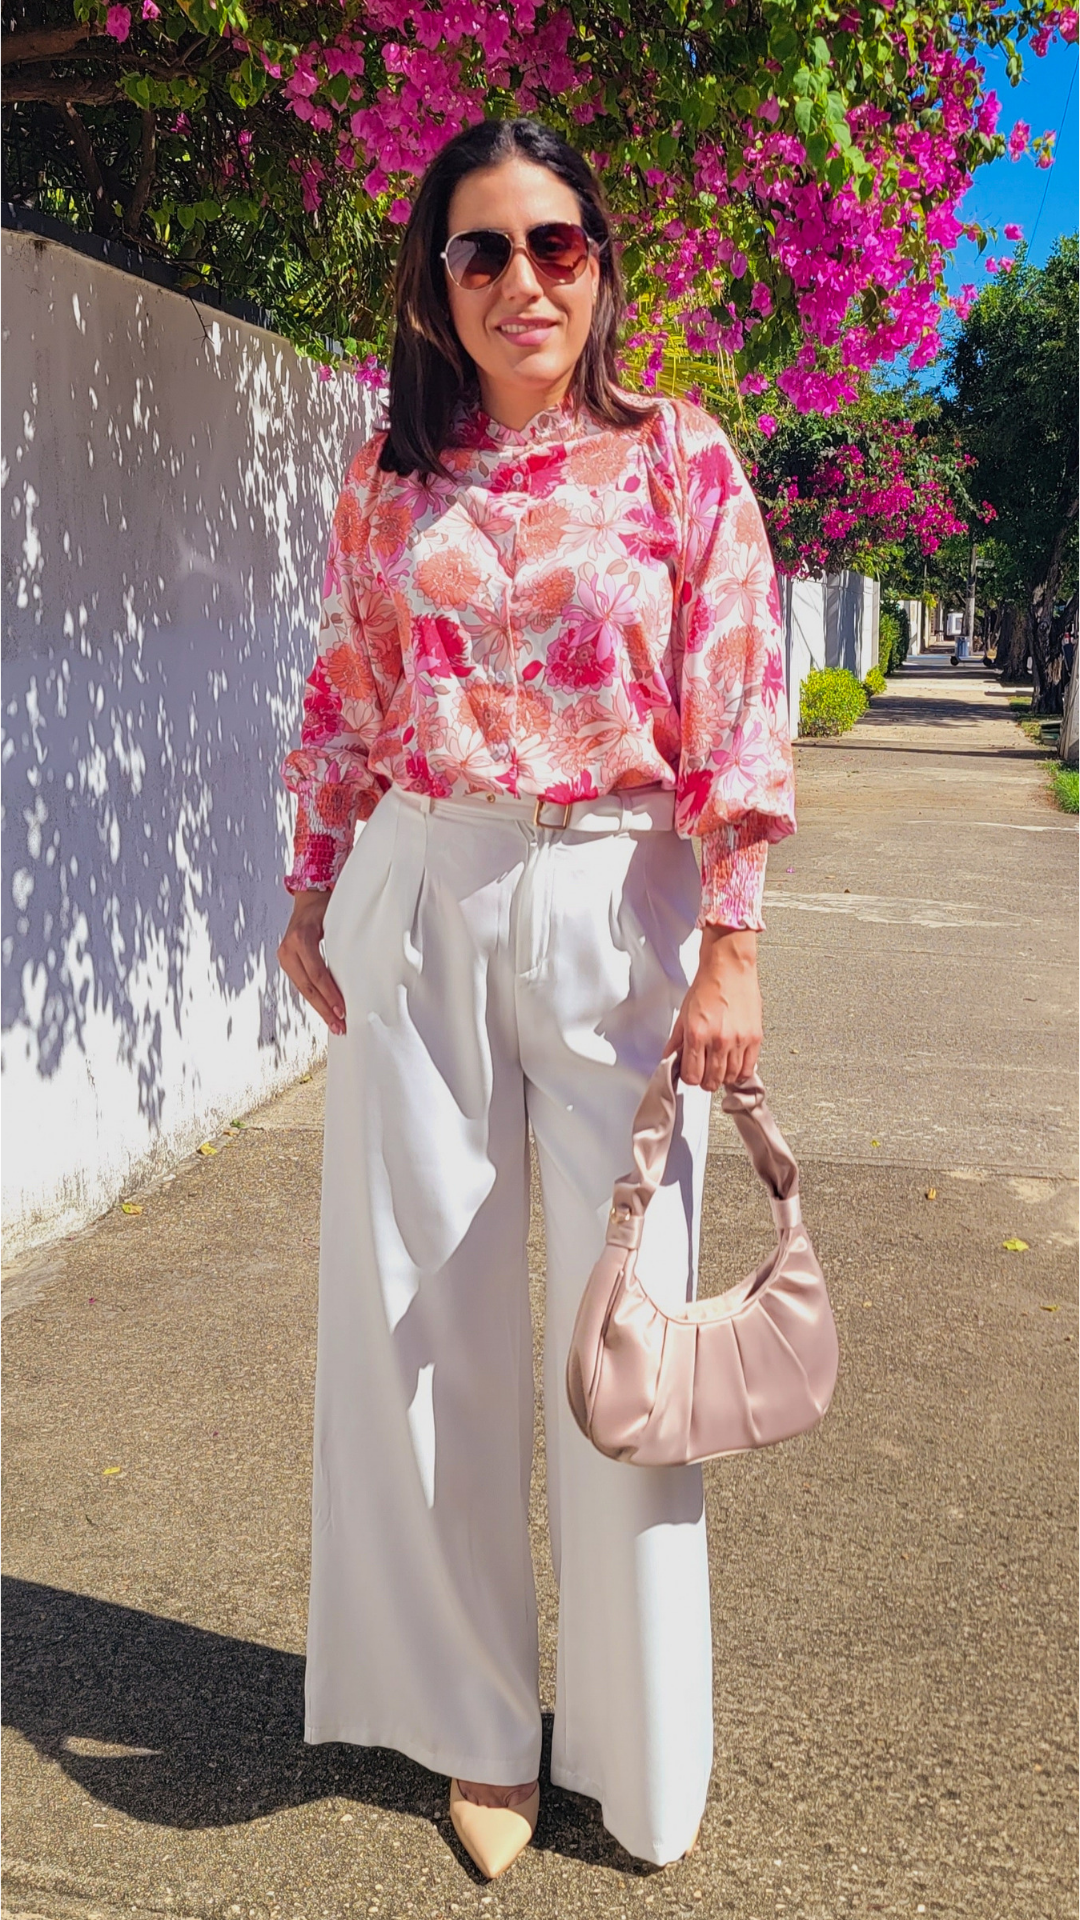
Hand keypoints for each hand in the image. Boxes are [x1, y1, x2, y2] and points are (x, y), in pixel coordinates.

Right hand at [277, 890, 346, 1035]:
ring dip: (319, 1008)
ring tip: (335, 1024)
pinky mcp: (287, 962)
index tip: (342, 1009)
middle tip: (340, 1026)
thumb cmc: (326, 906)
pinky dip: (314, 998)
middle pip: (307, 986)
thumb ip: (344, 942)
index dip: (329, 993)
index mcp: (301, 938)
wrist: (308, 898)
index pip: (317, 972)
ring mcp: (285, 956)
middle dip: (324, 1008)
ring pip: (303, 989)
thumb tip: (362, 971)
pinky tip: (325, 1010)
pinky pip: (301, 984)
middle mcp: (288, 949)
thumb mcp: (337, 920)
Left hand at [666, 926, 761, 1092]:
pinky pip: (748, 1069)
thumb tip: (670, 1061)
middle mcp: (719, 1040)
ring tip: (719, 1065)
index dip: (690, 1077)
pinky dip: (740, 1072)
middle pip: (711, 1082)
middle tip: (705, 1070)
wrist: (729, 968)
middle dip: (705, 1080)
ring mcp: (739, 1040)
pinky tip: (734, 1064)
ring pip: (730, 1078)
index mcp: (697, 1034)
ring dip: (722, 1077)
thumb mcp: (684, 1015)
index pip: (692, 1076)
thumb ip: (676, 1043)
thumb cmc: (707, 987)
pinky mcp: (755, 1038)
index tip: (691, 1071)